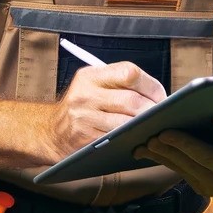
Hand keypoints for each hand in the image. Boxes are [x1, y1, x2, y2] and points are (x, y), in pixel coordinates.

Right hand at [42, 62, 165, 162]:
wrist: (50, 132)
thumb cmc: (81, 107)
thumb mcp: (93, 86)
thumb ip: (120, 84)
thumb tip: (158, 94)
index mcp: (90, 76)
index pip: (128, 72)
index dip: (150, 85)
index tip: (161, 96)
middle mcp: (84, 94)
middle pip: (130, 100)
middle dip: (152, 110)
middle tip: (162, 115)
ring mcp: (83, 118)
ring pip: (125, 123)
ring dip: (143, 126)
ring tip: (152, 126)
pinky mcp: (85, 139)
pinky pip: (116, 139)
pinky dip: (130, 139)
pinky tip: (137, 138)